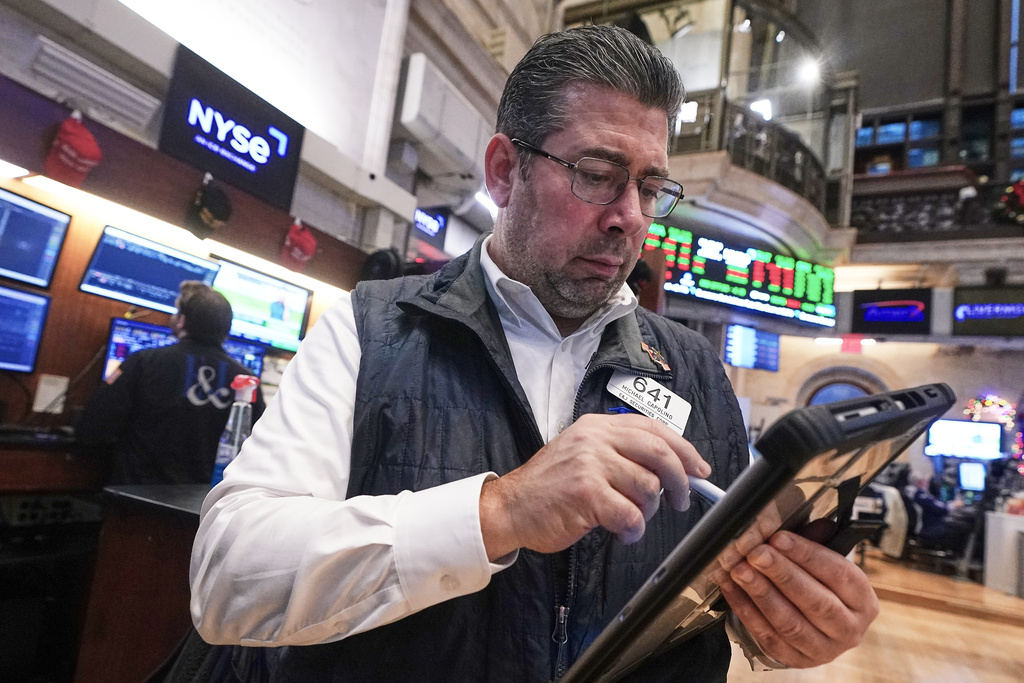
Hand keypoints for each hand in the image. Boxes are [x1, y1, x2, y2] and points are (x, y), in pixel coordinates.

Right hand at [479, 413, 710, 558]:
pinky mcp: (586, 494)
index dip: (684, 449)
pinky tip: (620, 533)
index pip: (654, 429)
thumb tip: (672, 469)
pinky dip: (633, 530)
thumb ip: (619, 452)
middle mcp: (595, 439)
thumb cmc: (550, 487)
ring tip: (629, 518)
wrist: (510, 507)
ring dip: (647, 512)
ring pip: (648, 488)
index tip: (700, 469)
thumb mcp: (582, 452)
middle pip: (659, 453)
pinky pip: (631, 515)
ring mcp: (590, 465)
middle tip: (683, 501)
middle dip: (680, 480)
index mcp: (597, 426)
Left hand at [718, 531, 878, 667]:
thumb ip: (818, 542)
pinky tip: (733, 589)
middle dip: (782, 574)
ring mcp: (824, 649)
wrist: (812, 624)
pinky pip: (769, 636)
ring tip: (740, 570)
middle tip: (756, 554)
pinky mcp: (797, 660)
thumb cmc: (819, 584)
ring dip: (762, 594)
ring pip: (791, 623)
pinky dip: (747, 611)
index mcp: (862, 599)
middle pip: (816, 601)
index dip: (807, 554)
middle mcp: (849, 628)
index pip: (839, 573)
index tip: (779, 538)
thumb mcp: (823, 561)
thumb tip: (818, 524)